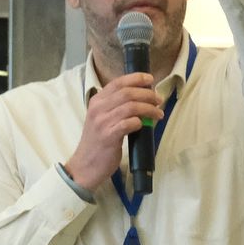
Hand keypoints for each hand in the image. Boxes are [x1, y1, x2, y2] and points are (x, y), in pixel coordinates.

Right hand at [64, 72, 163, 189]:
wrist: (84, 165)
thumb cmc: (97, 142)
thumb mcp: (101, 118)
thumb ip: (116, 107)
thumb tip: (142, 98)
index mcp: (96, 101)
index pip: (118, 82)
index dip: (136, 78)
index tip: (150, 79)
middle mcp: (98, 108)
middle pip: (127, 93)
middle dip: (147, 94)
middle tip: (158, 100)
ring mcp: (102, 122)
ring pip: (131, 107)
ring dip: (149, 109)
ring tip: (158, 114)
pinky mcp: (108, 136)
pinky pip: (128, 124)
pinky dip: (139, 122)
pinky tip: (143, 125)